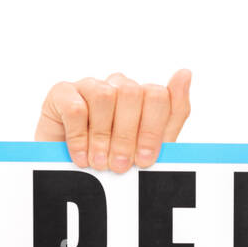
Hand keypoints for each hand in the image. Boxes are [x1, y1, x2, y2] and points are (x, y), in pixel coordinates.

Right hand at [34, 69, 191, 170]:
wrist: (72, 173)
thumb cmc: (114, 158)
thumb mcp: (150, 146)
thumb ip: (173, 112)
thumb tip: (185, 73)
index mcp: (143, 97)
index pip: (159, 97)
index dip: (152, 131)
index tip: (143, 160)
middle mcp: (118, 86)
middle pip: (133, 93)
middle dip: (127, 136)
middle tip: (119, 166)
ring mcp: (90, 86)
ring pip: (105, 96)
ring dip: (102, 137)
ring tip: (99, 162)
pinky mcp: (62, 93)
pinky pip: (76, 107)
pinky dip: (80, 137)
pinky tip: (81, 157)